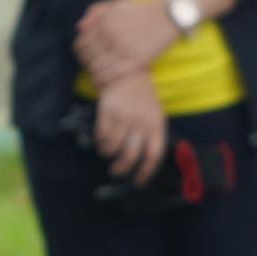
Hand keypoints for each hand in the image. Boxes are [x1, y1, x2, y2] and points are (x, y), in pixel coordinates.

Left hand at [75, 0, 178, 87]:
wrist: (170, 15)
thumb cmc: (142, 10)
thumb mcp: (117, 4)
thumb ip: (95, 12)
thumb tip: (79, 28)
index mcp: (104, 23)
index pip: (81, 44)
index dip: (80, 52)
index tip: (86, 55)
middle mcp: (111, 36)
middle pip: (87, 58)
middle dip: (87, 63)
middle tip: (92, 66)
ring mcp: (123, 49)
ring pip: (96, 68)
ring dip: (93, 73)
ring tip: (98, 74)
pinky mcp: (136, 61)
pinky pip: (111, 75)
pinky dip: (104, 80)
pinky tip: (105, 80)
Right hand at [94, 70, 167, 185]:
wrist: (126, 73)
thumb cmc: (142, 99)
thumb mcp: (155, 115)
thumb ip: (152, 135)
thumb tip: (143, 161)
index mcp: (156, 125)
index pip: (153, 156)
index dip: (145, 173)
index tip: (138, 182)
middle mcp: (141, 123)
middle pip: (131, 156)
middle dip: (121, 168)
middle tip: (116, 171)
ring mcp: (123, 117)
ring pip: (113, 147)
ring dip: (107, 154)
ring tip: (106, 152)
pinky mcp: (107, 112)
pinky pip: (101, 135)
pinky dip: (99, 141)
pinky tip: (101, 140)